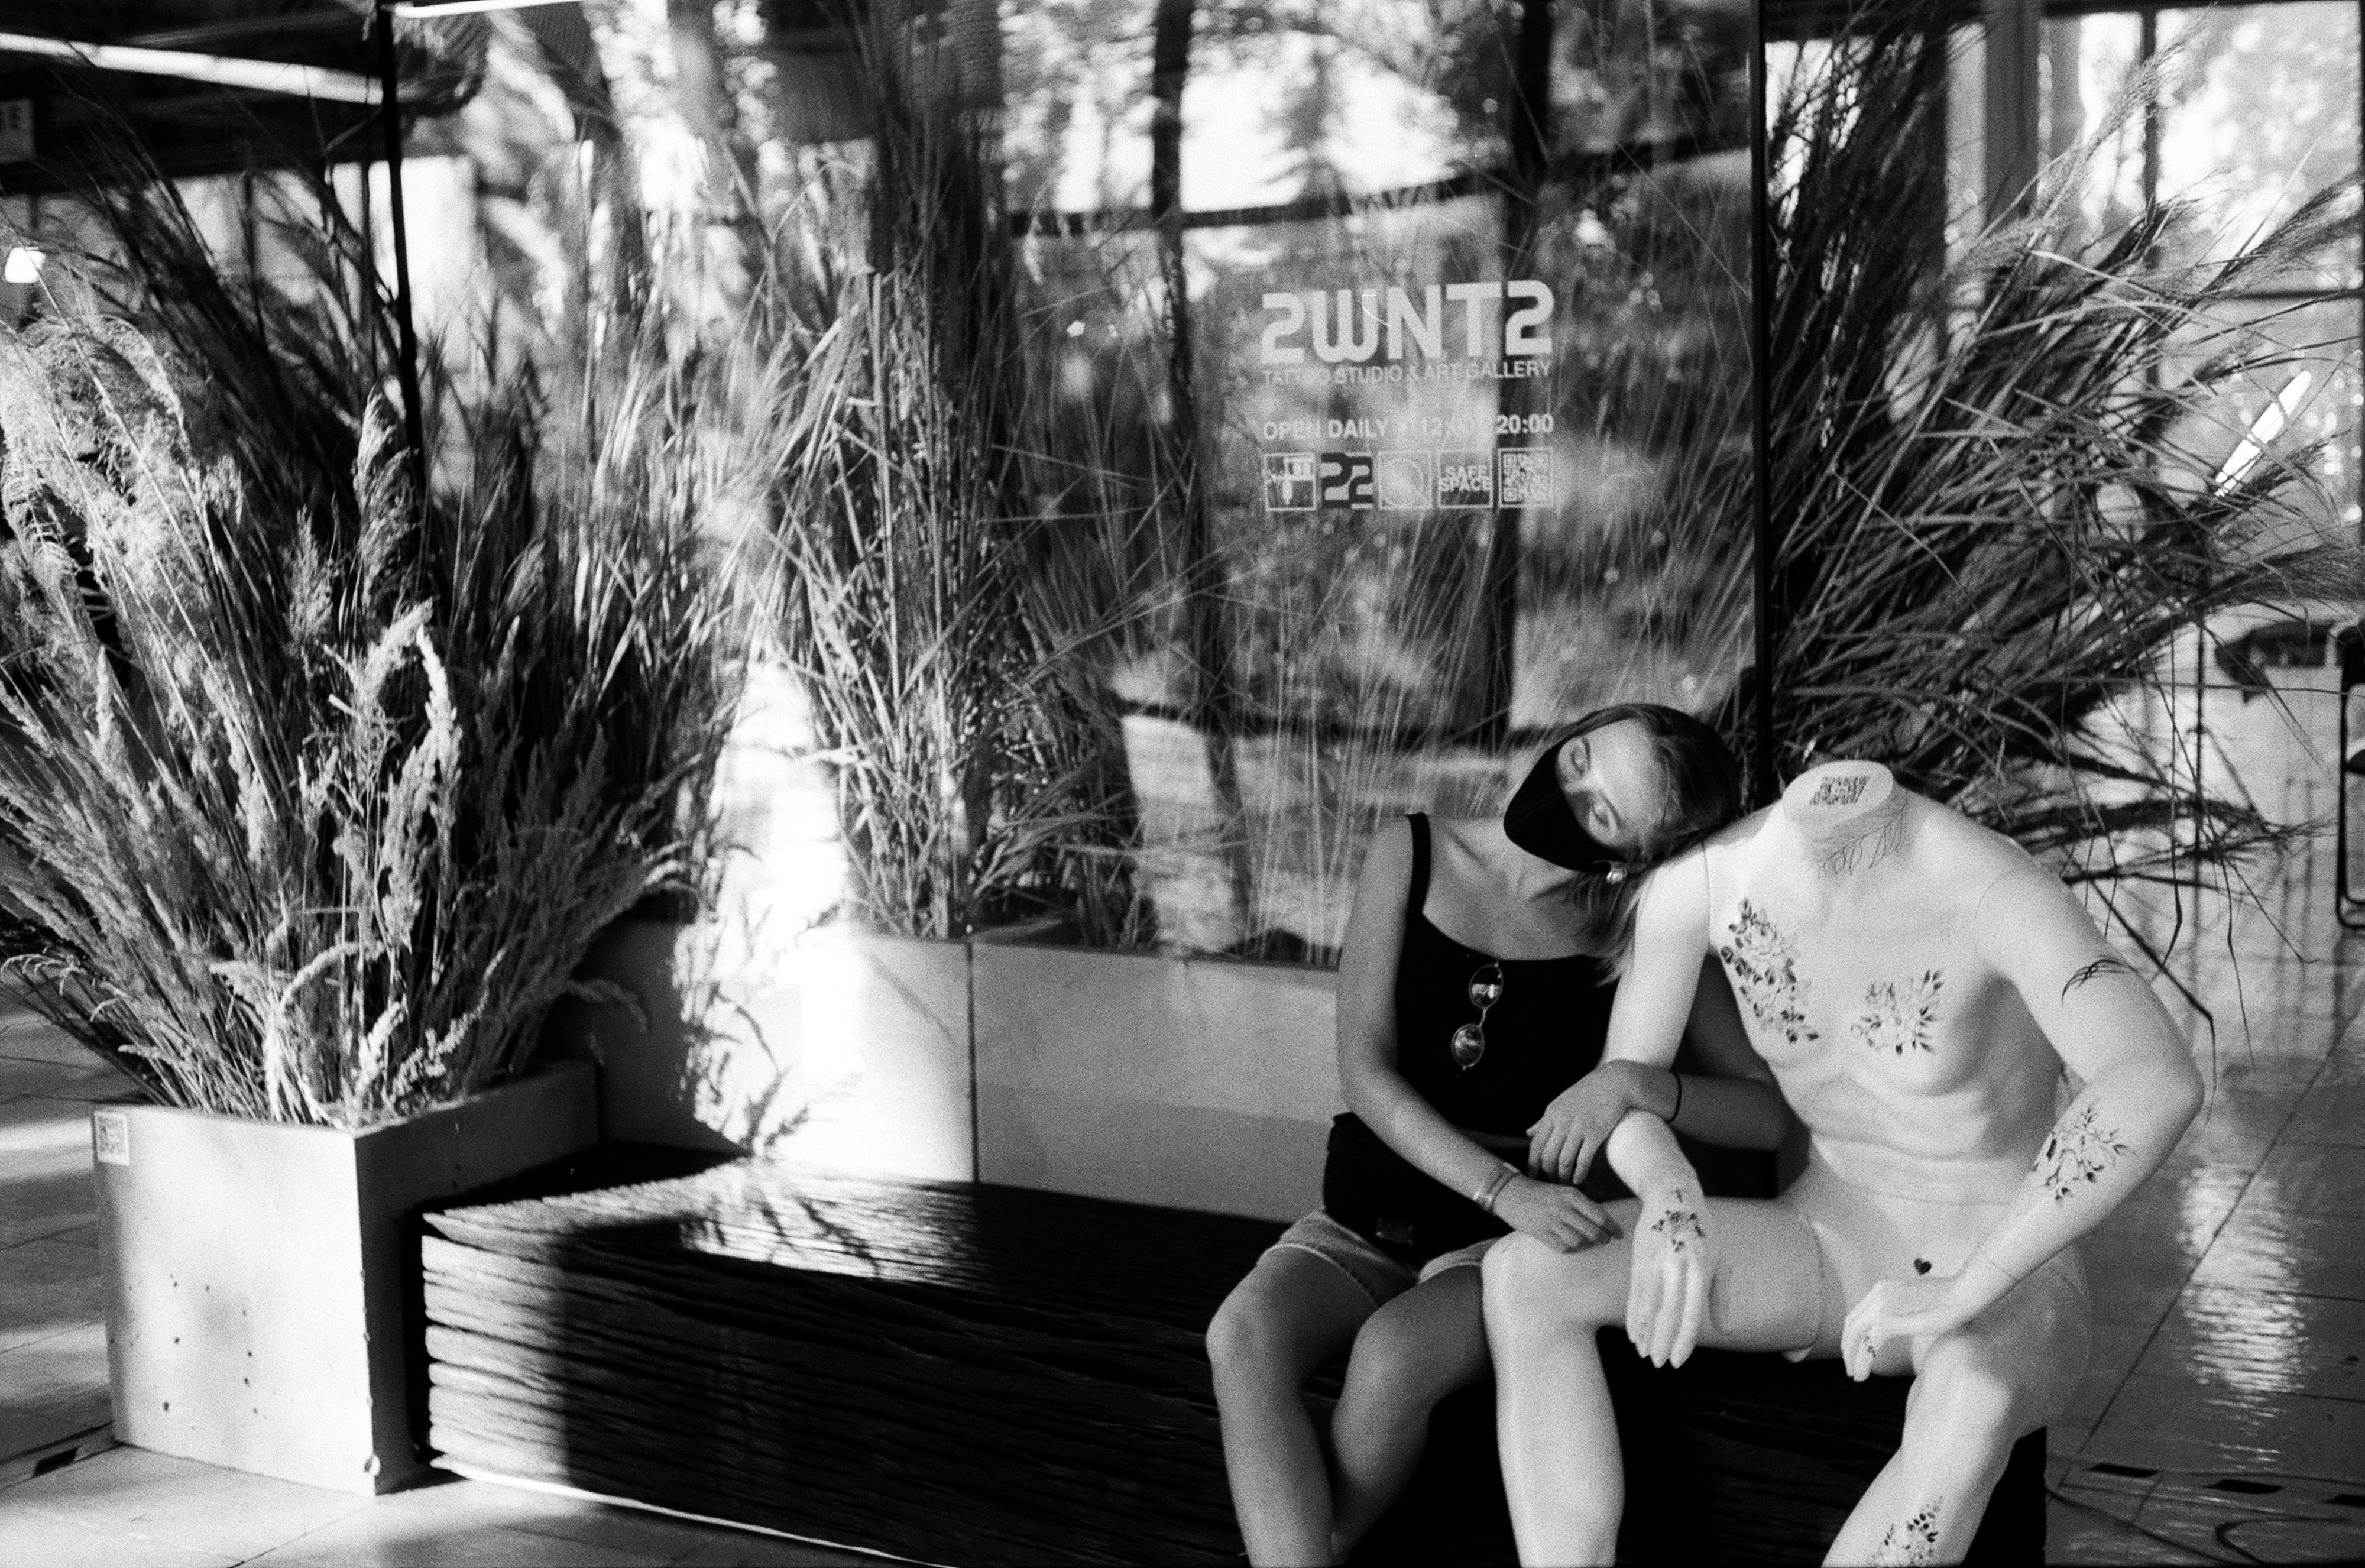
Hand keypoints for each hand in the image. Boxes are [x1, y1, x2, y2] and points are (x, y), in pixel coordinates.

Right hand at [1495, 1175, 1623, 1252]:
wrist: (1510, 1192)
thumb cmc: (1540, 1192)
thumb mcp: (1562, 1191)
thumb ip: (1580, 1203)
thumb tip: (1601, 1218)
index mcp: (1572, 1195)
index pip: (1599, 1215)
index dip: (1612, 1227)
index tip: (1619, 1234)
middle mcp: (1563, 1208)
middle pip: (1592, 1231)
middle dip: (1602, 1239)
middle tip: (1605, 1241)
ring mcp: (1551, 1221)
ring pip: (1579, 1241)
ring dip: (1586, 1245)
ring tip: (1587, 1244)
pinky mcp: (1540, 1232)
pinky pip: (1563, 1247)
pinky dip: (1570, 1249)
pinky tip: (1571, 1245)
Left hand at [1527, 1060, 1676, 1182]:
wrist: (1615, 1082)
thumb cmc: (1587, 1093)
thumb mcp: (1560, 1103)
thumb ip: (1544, 1121)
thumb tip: (1527, 1134)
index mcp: (1551, 1114)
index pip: (1535, 1145)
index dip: (1532, 1164)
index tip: (1531, 1176)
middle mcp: (1562, 1121)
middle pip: (1548, 1156)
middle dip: (1548, 1174)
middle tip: (1552, 1182)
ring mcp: (1579, 1127)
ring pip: (1564, 1161)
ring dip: (1563, 1177)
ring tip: (1565, 1183)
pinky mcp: (1596, 1133)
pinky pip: (1583, 1160)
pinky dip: (1580, 1173)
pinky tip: (1579, 1180)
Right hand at [1625, 1186, 1713, 1367]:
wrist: (1672, 1197)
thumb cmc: (1703, 1233)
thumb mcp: (1719, 1262)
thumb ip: (1721, 1298)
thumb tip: (1727, 1332)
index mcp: (1701, 1268)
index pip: (1691, 1313)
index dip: (1683, 1341)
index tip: (1678, 1362)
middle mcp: (1677, 1266)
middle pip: (1667, 1313)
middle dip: (1662, 1342)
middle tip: (1659, 1365)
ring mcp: (1655, 1262)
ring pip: (1647, 1305)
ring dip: (1644, 1333)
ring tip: (1643, 1354)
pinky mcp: (1639, 1259)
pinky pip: (1634, 1294)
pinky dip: (1633, 1316)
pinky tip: (1634, 1333)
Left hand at [1840, 1273, 1982, 1380]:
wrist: (1964, 1294)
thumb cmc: (1953, 1299)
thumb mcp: (1921, 1302)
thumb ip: (1907, 1310)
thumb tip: (1905, 1322)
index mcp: (1885, 1289)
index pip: (1859, 1313)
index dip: (1853, 1335)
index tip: (1855, 1351)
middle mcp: (1879, 1293)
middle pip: (1853, 1324)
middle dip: (1848, 1347)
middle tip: (1850, 1368)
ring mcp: (1883, 1305)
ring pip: (1856, 1335)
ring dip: (1852, 1357)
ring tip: (1854, 1375)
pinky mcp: (1890, 1319)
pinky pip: (1869, 1344)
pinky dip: (1863, 1361)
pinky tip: (1863, 1375)